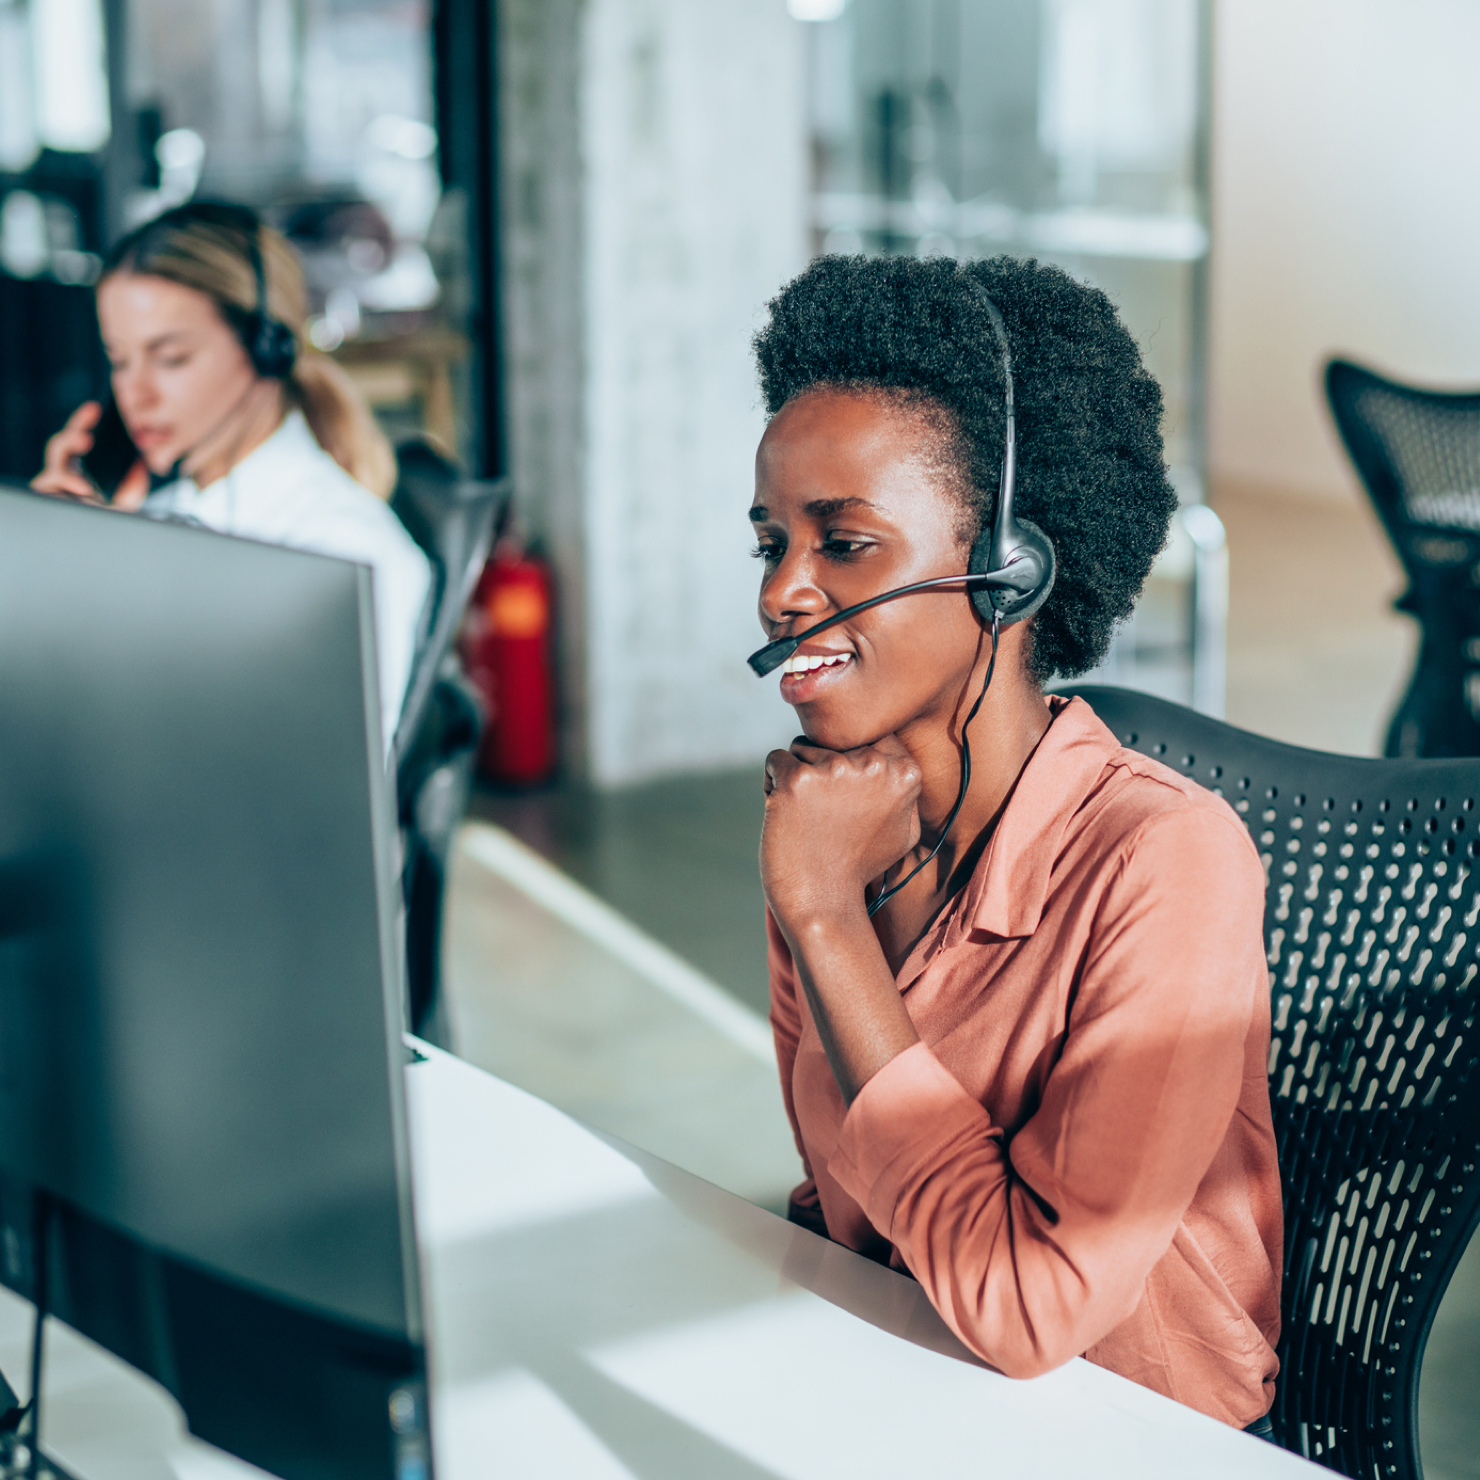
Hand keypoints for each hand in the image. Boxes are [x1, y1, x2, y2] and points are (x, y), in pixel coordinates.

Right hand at [30, 403, 148, 507]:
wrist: (106, 543)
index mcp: (83, 463)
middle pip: (61, 445)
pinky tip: (82, 489)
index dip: (83, 420)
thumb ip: (135, 478)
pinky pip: (48, 487)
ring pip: (54, 464)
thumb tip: (140, 461)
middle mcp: (66, 470)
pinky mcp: (47, 498)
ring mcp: (54, 484)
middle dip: (72, 436)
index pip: (79, 435)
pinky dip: (66, 485)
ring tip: (87, 469)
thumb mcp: (130, 495)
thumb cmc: (113, 515)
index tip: (95, 409)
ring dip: (69, 463)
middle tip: (88, 438)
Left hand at [761, 734, 921, 937]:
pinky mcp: (797, 779)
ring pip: (802, 748)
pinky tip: (784, 814)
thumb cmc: (859, 868)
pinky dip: (772, 783)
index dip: (850, 765)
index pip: (868, 737)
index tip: (846, 800)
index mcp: (904, 772)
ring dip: (798, 777)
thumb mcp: (904, 830)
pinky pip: (775, 760)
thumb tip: (891, 758)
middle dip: (822, 769)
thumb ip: (902, 790)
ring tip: (806, 818)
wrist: (825, 904)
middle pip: (833, 740)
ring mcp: (835, 769)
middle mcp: (874, 764)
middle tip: (824, 814)